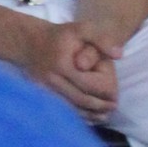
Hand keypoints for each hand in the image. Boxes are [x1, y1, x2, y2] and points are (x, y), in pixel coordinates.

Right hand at [0, 0, 118, 116]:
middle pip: (82, 101)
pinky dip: (76, 117)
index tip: (116, 97)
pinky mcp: (39, 96)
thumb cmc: (59, 36)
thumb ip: (101, 39)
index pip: (90, 85)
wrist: (28, 42)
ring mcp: (43, 90)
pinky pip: (60, 111)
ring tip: (104, 116)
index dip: (106, 93)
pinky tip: (87, 117)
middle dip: (100, 107)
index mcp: (63, 64)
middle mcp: (51, 80)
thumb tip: (119, 55)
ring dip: (89, 116)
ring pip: (71, 110)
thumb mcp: (81, 29)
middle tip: (113, 109)